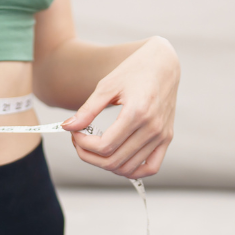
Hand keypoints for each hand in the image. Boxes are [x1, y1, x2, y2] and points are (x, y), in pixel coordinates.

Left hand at [61, 36, 178, 179]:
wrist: (163, 63)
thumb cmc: (133, 70)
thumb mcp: (107, 86)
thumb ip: (87, 110)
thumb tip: (67, 127)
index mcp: (137, 112)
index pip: (105, 145)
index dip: (83, 144)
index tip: (73, 133)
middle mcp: (153, 127)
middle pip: (114, 160)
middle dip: (88, 155)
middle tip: (78, 141)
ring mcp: (162, 135)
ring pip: (129, 168)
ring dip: (105, 164)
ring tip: (94, 148)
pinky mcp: (167, 138)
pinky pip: (151, 167)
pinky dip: (132, 171)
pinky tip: (117, 161)